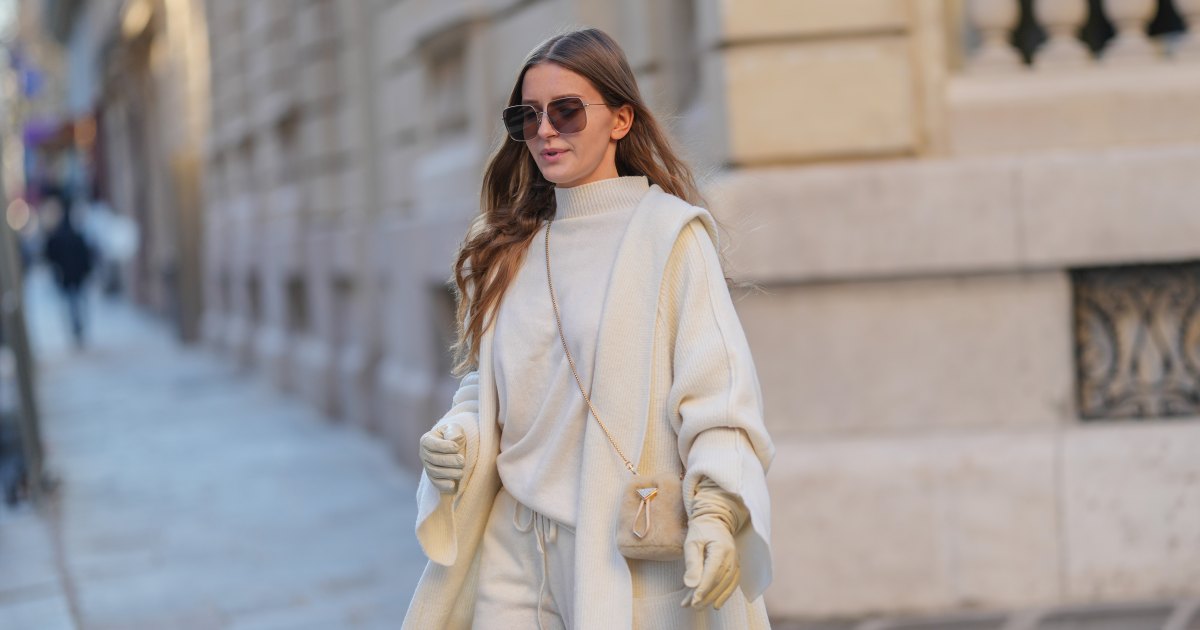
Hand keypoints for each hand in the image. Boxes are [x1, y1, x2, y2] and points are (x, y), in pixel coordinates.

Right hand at [419, 423, 464, 493]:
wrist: (454, 447)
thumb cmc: (453, 436)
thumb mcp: (454, 429)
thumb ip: (453, 432)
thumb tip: (453, 439)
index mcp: (426, 440)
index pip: (432, 444)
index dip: (444, 446)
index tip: (456, 447)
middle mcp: (424, 454)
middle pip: (434, 459)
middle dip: (449, 461)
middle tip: (462, 461)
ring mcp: (427, 467)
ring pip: (435, 472)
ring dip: (449, 473)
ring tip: (461, 472)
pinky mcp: (433, 477)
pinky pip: (435, 483)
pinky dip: (443, 485)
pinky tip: (453, 485)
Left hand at [680, 475, 747, 609]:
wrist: (715, 520)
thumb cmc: (701, 530)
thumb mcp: (691, 543)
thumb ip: (692, 563)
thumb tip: (690, 584)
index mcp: (721, 549)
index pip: (712, 574)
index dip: (703, 589)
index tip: (693, 601)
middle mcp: (732, 557)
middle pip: (719, 582)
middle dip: (705, 596)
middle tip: (692, 606)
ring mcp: (736, 562)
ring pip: (726, 585)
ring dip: (712, 598)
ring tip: (698, 606)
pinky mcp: (736, 566)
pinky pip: (732, 583)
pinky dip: (725, 595)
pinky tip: (715, 604)